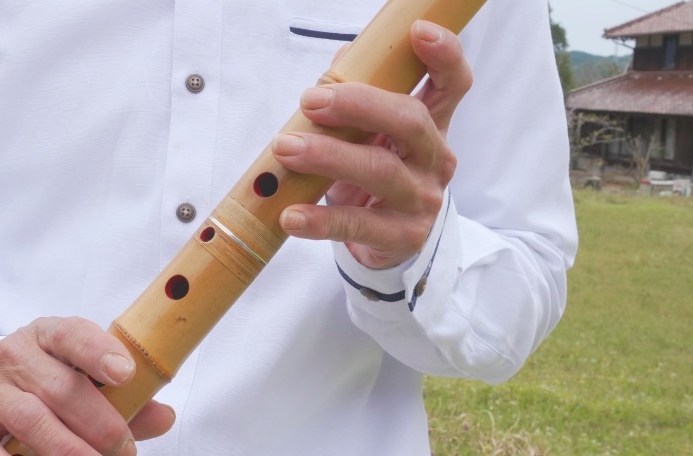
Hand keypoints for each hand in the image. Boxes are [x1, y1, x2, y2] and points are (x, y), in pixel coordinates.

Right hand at [0, 317, 174, 455]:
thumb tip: (164, 416)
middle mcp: (14, 356)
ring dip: (69, 449)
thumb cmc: (41, 381)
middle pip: (60, 388)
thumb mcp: (79, 375)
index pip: (71, 335)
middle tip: (124, 448)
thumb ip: (122, 397)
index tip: (125, 373)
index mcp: (46, 335)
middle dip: (100, 423)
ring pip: (32, 419)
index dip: (99, 351)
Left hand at [273, 20, 471, 268]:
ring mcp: (421, 200)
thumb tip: (341, 61)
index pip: (452, 84)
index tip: (418, 32)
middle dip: (359, 105)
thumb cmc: (376, 175)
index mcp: (432, 125)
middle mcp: (434, 159)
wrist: (387, 241)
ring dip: (328, 156)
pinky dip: (319, 220)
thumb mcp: (373, 136)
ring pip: (380, 171)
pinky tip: (291, 214)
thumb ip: (359, 98)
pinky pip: (357, 225)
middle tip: (311, 101)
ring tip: (286, 149)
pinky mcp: (400, 237)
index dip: (443, 56)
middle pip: (410, 121)